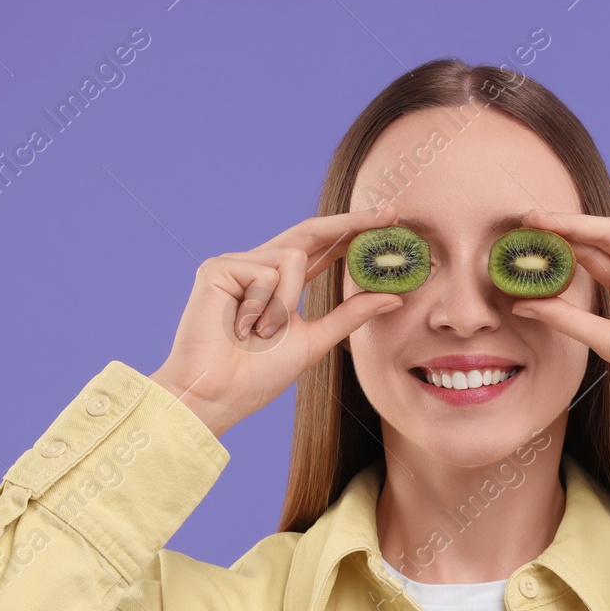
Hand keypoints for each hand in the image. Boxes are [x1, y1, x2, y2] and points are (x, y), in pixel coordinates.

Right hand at [148, 205, 407, 436]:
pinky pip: (268, 272)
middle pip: (310, 233)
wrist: (216, 396)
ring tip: (260, 333)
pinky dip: (264, 306)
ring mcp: (236, 264)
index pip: (321, 249)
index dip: (351, 233)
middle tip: (391, 214)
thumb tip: (394, 297)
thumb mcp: (314, 341)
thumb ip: (350, 316)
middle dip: (350, 222)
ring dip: (286, 303)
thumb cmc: (257, 376)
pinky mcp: (218, 268)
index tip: (388, 221)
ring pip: (294, 258)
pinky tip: (242, 327)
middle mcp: (257, 266)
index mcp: (279, 283)